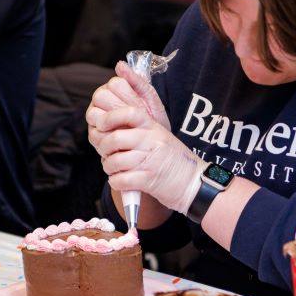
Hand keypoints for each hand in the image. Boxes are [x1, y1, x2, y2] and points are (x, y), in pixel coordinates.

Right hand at [86, 61, 168, 158]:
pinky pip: (95, 132)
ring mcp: (95, 119)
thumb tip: (120, 64)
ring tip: (129, 127)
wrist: (154, 144)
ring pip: (94, 113)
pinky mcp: (95, 136)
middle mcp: (100, 102)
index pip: (114, 84)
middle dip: (120, 107)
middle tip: (135, 117)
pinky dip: (110, 135)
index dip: (128, 95)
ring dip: (114, 121)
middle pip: (100, 96)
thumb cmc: (152, 119)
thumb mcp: (149, 98)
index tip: (140, 105)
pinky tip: (123, 137)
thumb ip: (136, 79)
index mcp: (113, 89)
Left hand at [90, 105, 204, 214]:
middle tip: (107, 154)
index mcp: (154, 128)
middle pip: (115, 138)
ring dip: (109, 168)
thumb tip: (111, 129)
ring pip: (114, 161)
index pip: (129, 112)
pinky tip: (122, 181)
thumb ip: (140, 131)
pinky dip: (116, 183)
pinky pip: (120, 180)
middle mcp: (152, 141)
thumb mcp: (161, 138)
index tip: (102, 125)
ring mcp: (150, 160)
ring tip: (115, 170)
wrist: (193, 183)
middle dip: (104, 149)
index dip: (110, 117)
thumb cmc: (174, 162)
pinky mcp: (148, 179)